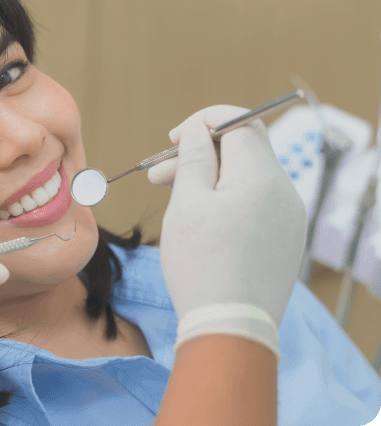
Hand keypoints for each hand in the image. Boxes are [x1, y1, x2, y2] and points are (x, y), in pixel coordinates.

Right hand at [151, 105, 306, 361]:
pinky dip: (228, 201)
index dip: (205, 122)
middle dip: (200, 154)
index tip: (174, 138)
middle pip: (244, 151)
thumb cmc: (201, 264)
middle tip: (159, 174)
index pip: (240, 123)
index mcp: (261, 177)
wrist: (231, 326)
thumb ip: (192, 158)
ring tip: (173, 199)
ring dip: (211, 179)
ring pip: (248, 178)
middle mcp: (284, 192)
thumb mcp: (186, 204)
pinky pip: (257, 204)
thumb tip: (198, 130)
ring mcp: (289, 218)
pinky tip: (201, 222)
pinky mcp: (286, 240)